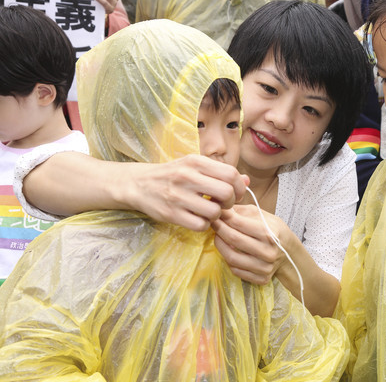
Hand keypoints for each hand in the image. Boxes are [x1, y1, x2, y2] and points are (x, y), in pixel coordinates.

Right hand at [124, 155, 248, 230]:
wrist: (139, 184)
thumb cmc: (172, 174)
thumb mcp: (195, 166)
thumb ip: (221, 173)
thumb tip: (246, 181)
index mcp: (196, 161)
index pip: (231, 173)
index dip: (238, 186)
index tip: (234, 192)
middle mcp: (187, 176)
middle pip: (226, 192)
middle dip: (230, 202)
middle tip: (222, 203)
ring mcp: (178, 196)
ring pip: (215, 211)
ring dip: (216, 215)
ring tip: (209, 211)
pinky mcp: (171, 214)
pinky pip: (200, 225)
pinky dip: (204, 224)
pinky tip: (198, 218)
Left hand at [211, 205, 290, 284]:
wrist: (290, 253)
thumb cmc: (274, 230)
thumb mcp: (264, 215)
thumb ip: (242, 211)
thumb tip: (221, 208)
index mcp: (270, 233)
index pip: (239, 223)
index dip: (224, 217)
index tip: (216, 212)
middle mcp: (268, 251)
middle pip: (234, 239)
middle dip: (219, 229)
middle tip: (213, 222)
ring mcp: (265, 267)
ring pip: (231, 258)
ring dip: (220, 245)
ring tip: (218, 236)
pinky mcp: (262, 279)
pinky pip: (236, 270)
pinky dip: (228, 259)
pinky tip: (228, 250)